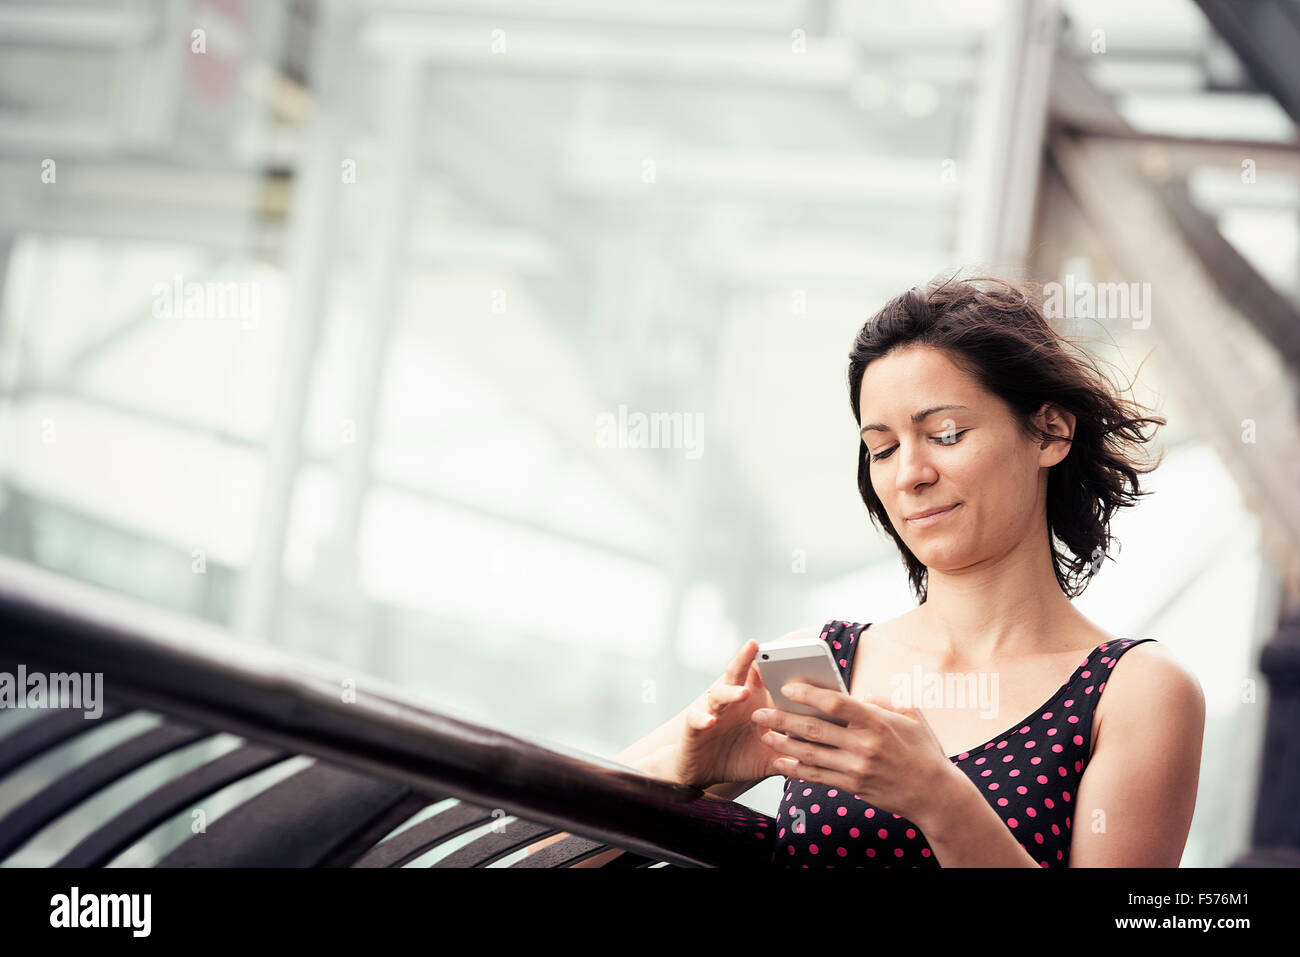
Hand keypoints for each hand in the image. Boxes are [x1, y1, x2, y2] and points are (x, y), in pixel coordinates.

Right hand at [671, 639, 781, 789]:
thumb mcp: (768, 756)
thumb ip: (792, 752)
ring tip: (743, 692)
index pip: (764, 678)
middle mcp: (732, 701)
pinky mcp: (693, 725)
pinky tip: (710, 721)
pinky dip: (703, 718)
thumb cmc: (738, 757)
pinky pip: (696, 718)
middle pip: (738, 673)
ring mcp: (712, 711)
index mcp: (753, 703)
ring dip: (730, 692)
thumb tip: (824, 755)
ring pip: (719, 693)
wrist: (703, 773)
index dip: (775, 667)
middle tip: (756, 645)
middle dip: (746, 658)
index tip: (793, 657)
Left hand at [751, 681, 959, 823]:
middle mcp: (865, 745)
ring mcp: (858, 768)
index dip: (809, 694)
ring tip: (763, 734)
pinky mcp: (854, 786)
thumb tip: (858, 694)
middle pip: (815, 729)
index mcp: (877, 721)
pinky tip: (780, 763)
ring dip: (783, 744)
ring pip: (811, 754)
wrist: (935, 793)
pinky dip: (797, 769)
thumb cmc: (922, 749)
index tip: (787, 687)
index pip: (836, 703)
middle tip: (760, 711)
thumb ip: (881, 702)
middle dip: (783, 719)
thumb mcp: (909, 716)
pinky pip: (819, 777)